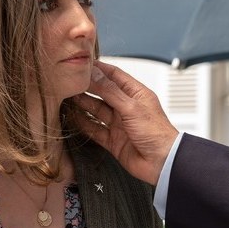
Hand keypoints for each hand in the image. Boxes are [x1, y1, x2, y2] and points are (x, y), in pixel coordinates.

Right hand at [72, 60, 178, 184]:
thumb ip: (111, 91)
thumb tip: (94, 74)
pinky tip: (73, 118)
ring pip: (97, 111)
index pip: (115, 76)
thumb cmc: (156, 133)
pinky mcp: (114, 141)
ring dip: (84, 105)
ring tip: (67, 97)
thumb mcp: (131, 107)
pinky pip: (95, 130)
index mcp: (137, 94)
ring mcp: (119, 124)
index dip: (99, 69)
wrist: (161, 163)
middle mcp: (127, 108)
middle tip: (69, 82)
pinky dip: (84, 124)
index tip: (83, 64)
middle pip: (103, 93)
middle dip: (87, 87)